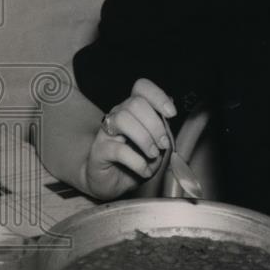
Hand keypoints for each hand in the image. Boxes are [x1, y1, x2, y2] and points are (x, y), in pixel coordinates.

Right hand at [83, 78, 175, 199]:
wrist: (111, 181)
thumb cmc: (136, 160)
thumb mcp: (155, 144)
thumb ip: (163, 130)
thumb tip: (170, 117)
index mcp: (133, 109)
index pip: (141, 88)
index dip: (158, 96)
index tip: (171, 114)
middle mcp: (118, 114)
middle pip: (135, 103)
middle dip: (155, 125)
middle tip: (163, 144)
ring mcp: (106, 131)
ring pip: (123, 119)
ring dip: (145, 139)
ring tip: (153, 155)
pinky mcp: (98, 151)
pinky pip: (119, 149)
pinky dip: (137, 162)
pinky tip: (144, 170)